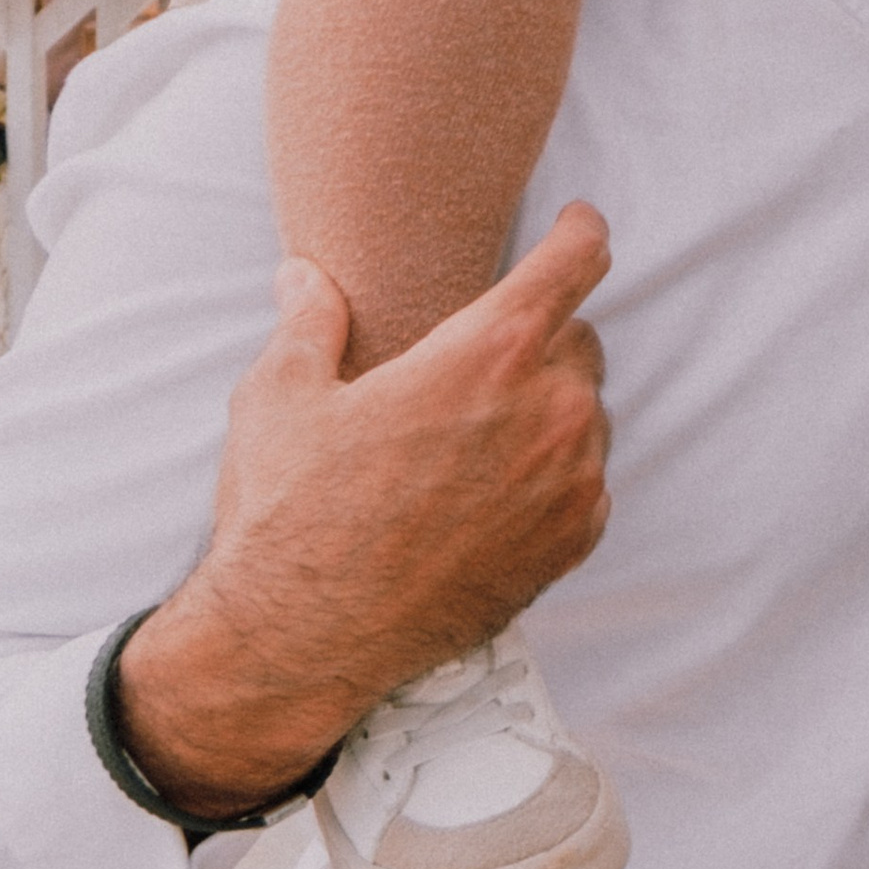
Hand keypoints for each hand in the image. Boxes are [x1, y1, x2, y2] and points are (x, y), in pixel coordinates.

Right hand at [115, 203, 613, 818]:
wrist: (302, 641)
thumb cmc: (290, 511)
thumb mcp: (280, 394)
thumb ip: (309, 318)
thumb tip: (303, 275)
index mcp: (489, 351)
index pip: (577, 261)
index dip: (578, 232)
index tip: (576, 226)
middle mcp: (549, 410)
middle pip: (580, 340)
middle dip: (540, 342)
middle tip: (479, 370)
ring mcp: (569, 483)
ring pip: (588, 414)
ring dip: (549, 413)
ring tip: (476, 443)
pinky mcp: (570, 545)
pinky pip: (588, 483)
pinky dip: (556, 477)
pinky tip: (494, 494)